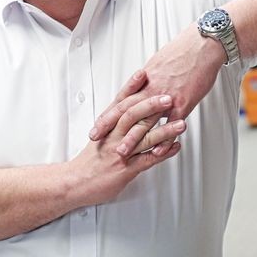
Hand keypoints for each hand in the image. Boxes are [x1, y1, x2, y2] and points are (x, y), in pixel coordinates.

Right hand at [67, 94, 183, 207]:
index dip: (131, 87)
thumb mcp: (101, 137)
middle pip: (133, 116)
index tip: (143, 74)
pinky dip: (163, 153)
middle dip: (152, 105)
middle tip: (168, 97)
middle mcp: (114, 137)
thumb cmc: (90, 160)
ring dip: (164, 130)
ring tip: (180, 123)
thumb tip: (129, 110)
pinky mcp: (126, 169)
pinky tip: (175, 147)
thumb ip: (114, 123)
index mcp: (108, 127)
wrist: (76, 182)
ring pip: (144, 138)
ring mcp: (120, 152)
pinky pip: (147, 160)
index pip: (120, 102)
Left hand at [89, 26, 225, 153]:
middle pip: (126, 110)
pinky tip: (158, 151)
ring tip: (123, 152)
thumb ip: (149, 79)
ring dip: (132, 138)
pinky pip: (171, 124)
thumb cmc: (183, 52)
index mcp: (145, 80)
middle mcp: (152, 88)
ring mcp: (166, 97)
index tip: (98, 125)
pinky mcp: (183, 102)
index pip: (121, 99)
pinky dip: (164, 140)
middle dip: (110, 126)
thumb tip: (142, 85)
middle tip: (97, 139)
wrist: (201, 46)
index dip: (108, 113)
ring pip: (146, 120)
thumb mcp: (158, 63)